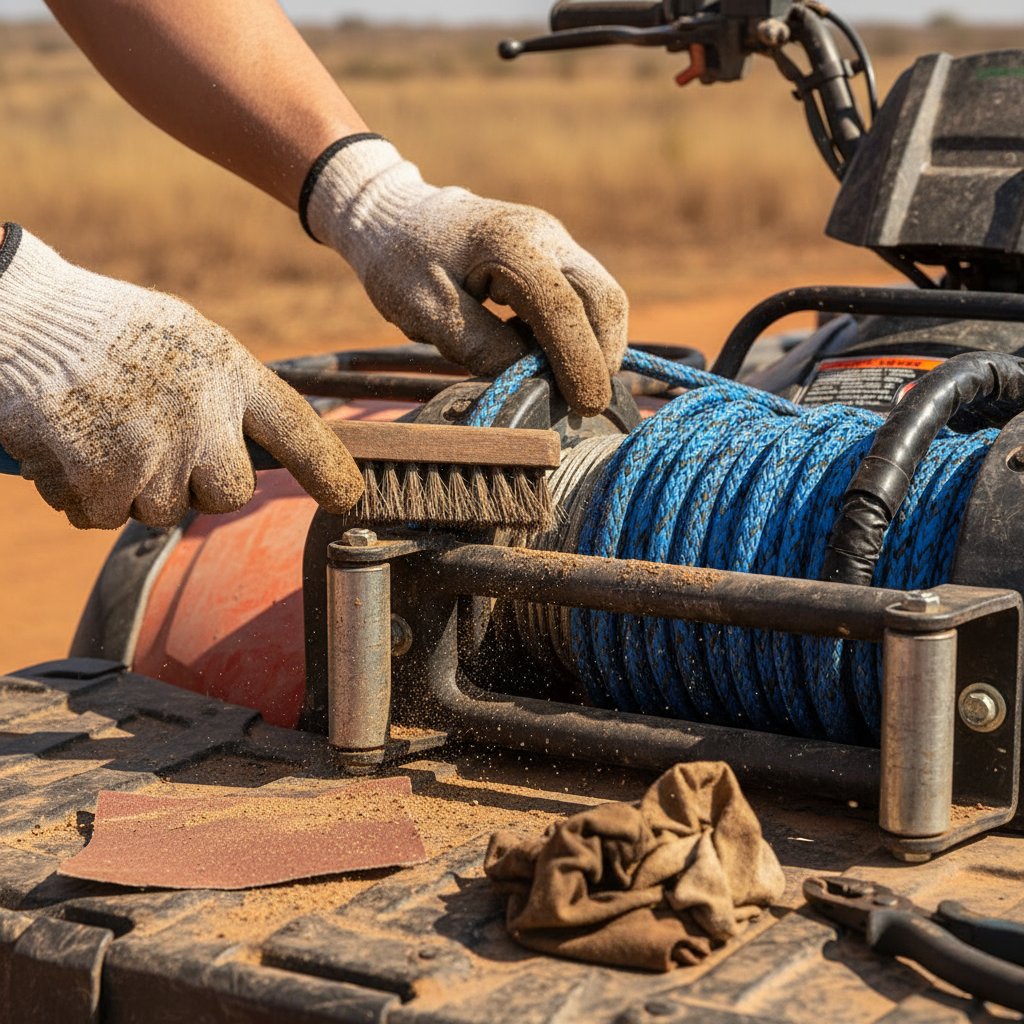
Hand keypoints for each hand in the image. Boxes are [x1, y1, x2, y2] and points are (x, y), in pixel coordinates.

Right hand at [0, 225, 362, 528]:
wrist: (24, 317)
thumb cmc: (109, 330)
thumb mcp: (189, 343)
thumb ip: (227, 393)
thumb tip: (252, 447)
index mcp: (230, 375)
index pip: (298, 431)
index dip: (327, 469)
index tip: (348, 496)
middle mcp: (203, 420)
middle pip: (227, 495)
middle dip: (196, 485)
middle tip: (159, 446)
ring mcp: (153, 454)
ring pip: (157, 511)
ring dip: (130, 488)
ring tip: (103, 432)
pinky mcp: (99, 481)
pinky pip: (100, 516)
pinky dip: (81, 494)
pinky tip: (70, 446)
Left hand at [304, 136, 628, 416]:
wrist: (395, 215)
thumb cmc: (403, 265)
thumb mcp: (428, 313)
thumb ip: (479, 346)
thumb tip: (529, 378)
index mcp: (511, 245)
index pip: (564, 309)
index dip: (580, 361)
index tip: (586, 406)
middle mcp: (546, 235)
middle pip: (603, 298)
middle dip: (603, 355)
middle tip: (587, 402)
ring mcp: (554, 240)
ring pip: (601, 296)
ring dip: (596, 344)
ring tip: (573, 385)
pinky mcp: (553, 252)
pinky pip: (584, 294)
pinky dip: (582, 330)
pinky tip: (556, 357)